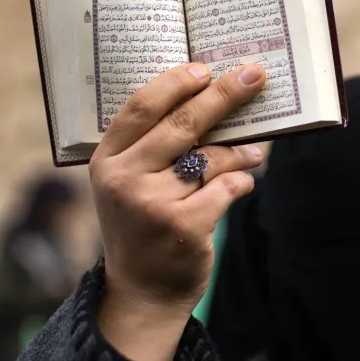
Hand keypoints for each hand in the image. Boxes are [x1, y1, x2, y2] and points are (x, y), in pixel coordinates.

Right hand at [89, 62, 265, 360]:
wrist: (141, 292)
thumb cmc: (141, 227)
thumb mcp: (129, 185)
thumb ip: (152, 148)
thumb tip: (207, 99)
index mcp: (106, 161)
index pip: (140, 107)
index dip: (175, 83)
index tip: (205, 68)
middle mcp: (124, 179)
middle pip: (182, 123)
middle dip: (223, 95)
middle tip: (253, 74)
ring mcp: (152, 204)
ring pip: (210, 157)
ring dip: (239, 151)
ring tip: (253, 152)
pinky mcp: (183, 227)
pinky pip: (227, 188)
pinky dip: (241, 182)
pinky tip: (243, 184)